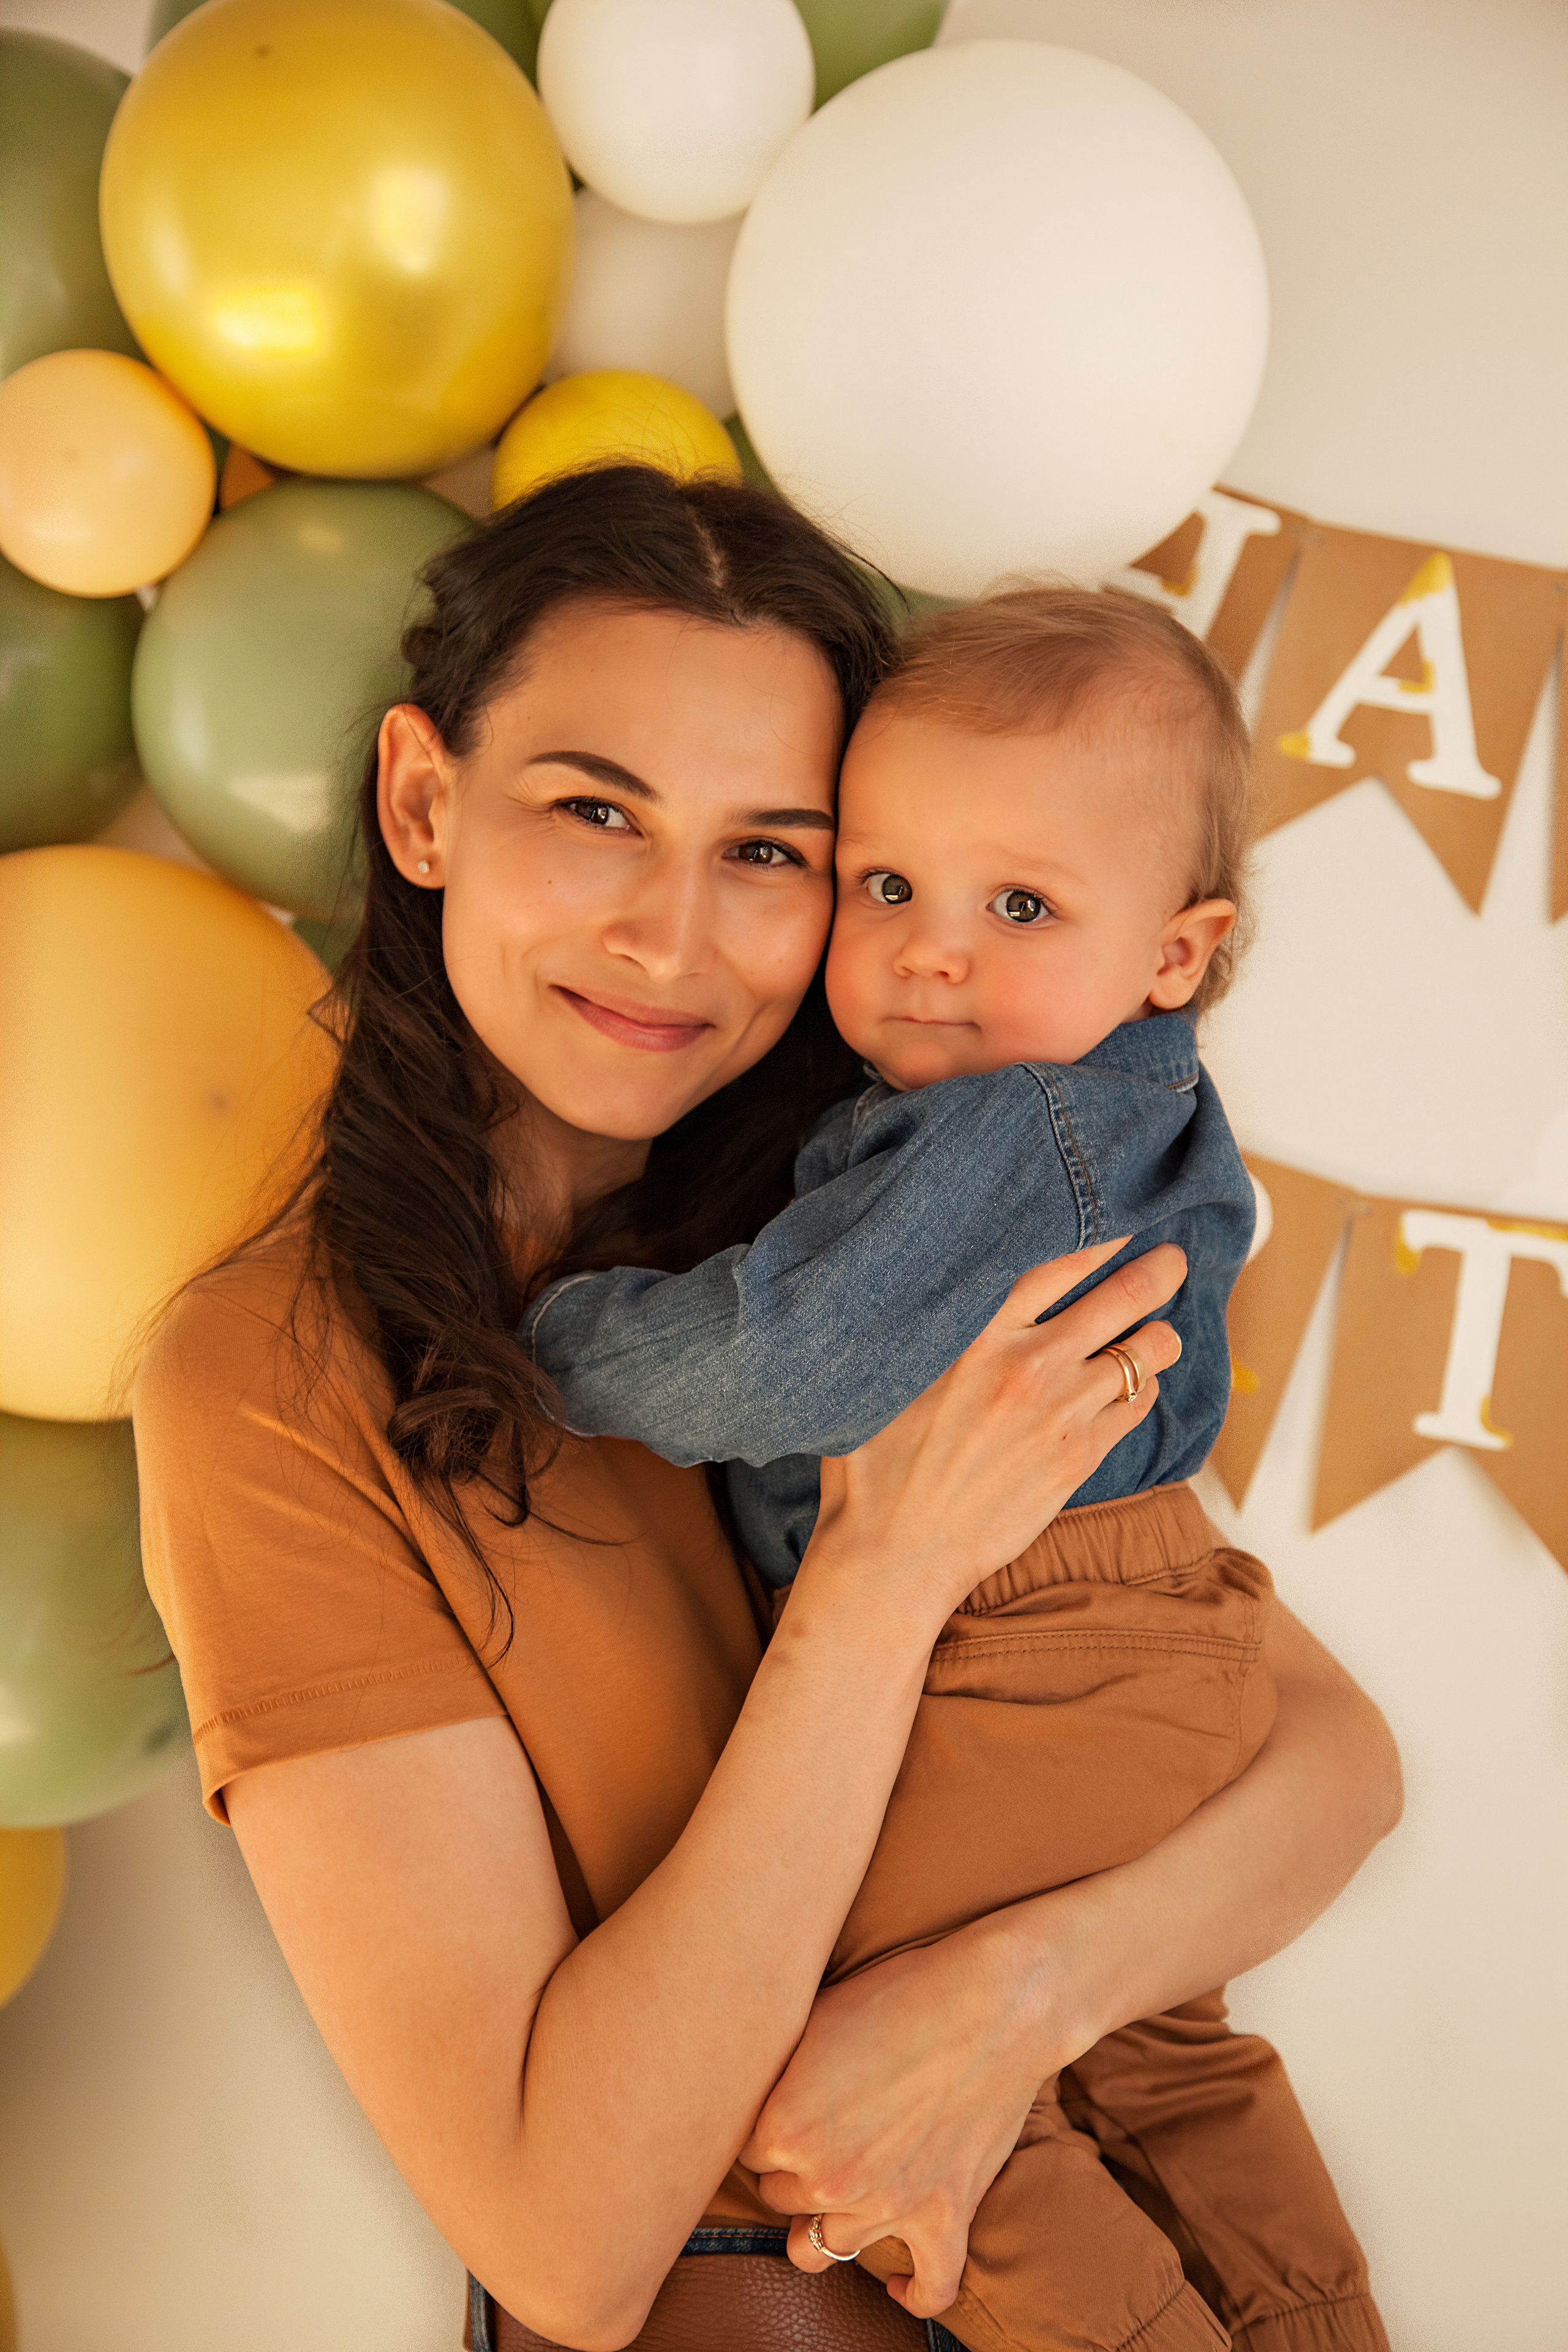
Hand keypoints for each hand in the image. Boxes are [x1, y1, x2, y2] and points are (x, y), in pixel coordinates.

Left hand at [740, 1918, 1054, 2318]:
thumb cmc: (902, 1992)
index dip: (761, 2122)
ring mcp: (887, 2205)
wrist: (996, 2001)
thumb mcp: (815, 2015)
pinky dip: (915, 2290)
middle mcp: (828, 2177)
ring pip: (826, 2248)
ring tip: (839, 2187)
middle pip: (778, 2196)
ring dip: (828, 2220)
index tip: (780, 2102)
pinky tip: (900, 2284)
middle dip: (791, 2166)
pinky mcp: (945, 2216)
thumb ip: (773, 2071)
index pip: (742, 2149)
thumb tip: (743, 2092)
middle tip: (818, 2126)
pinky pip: (930, 2284)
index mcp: (784, 2126)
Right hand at [802, 1239, 1185, 1630]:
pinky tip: (1134, 1388)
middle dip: (1157, 1274)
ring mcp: (1061, 1413)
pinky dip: (1144, 1391)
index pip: (1059, 1264)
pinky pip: (1137, 1408)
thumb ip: (923, 1331)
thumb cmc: (877, 1467)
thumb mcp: (885, 1377)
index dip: (1103, 1238)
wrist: (895, 1552)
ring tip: (1158, 1335)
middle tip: (1173, 1262)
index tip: (1128, 1222)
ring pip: (1143, 1355)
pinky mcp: (1079, 1459)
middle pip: (1121, 1299)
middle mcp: (1028, 1365)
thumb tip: (931, 1292)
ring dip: (1158, 1339)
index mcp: (977, 1334)